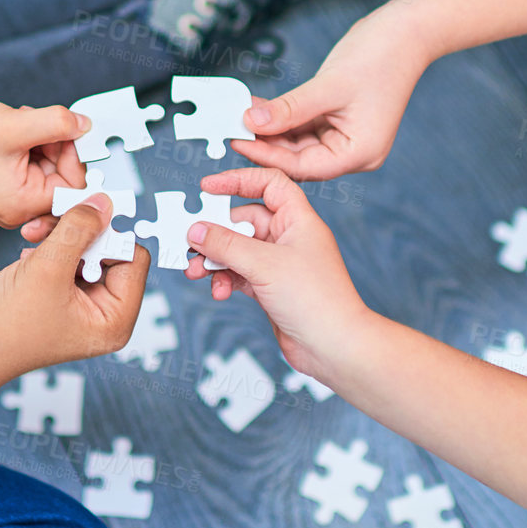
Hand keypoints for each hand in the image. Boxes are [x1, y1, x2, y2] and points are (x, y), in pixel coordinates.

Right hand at [0, 99, 88, 229]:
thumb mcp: (16, 125)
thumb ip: (58, 125)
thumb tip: (86, 125)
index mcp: (21, 206)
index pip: (73, 191)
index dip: (76, 158)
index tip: (69, 132)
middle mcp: (18, 207)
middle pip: (64, 177)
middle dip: (59, 145)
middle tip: (41, 123)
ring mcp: (13, 195)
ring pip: (52, 165)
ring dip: (46, 138)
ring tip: (23, 122)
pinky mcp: (9, 180)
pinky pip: (37, 162)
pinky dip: (35, 140)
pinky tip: (17, 127)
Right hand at [0, 195, 149, 396]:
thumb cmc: (4, 327)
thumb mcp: (48, 270)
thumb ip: (80, 229)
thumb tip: (104, 202)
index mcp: (113, 320)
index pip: (134, 260)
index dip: (113, 234)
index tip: (89, 214)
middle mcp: (98, 312)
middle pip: (110, 251)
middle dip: (83, 231)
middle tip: (58, 218)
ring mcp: (73, 301)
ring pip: (83, 247)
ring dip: (61, 233)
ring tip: (34, 233)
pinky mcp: (50, 290)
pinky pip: (62, 253)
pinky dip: (47, 243)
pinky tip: (27, 244)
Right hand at [183, 168, 369, 383]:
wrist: (334, 346)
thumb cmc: (318, 301)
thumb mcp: (264, 264)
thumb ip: (226, 245)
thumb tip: (197, 230)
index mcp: (298, 219)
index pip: (268, 184)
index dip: (237, 180)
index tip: (208, 187)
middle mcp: (289, 238)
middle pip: (244, 221)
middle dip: (216, 233)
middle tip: (192, 244)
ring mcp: (280, 263)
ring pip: (238, 250)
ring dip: (216, 260)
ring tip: (198, 272)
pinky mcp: (271, 287)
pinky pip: (239, 274)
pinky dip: (225, 280)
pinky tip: (219, 290)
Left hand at [234, 9, 427, 180]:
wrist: (407, 32)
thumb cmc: (381, 57)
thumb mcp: (328, 86)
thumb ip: (290, 108)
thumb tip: (252, 121)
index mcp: (360, 153)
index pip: (304, 166)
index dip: (267, 155)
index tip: (237, 141)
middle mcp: (354, 152)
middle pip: (299, 158)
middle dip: (265, 142)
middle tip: (231, 127)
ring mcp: (347, 137)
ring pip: (298, 142)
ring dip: (270, 129)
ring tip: (240, 115)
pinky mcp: (339, 121)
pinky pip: (304, 126)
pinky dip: (283, 117)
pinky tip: (259, 107)